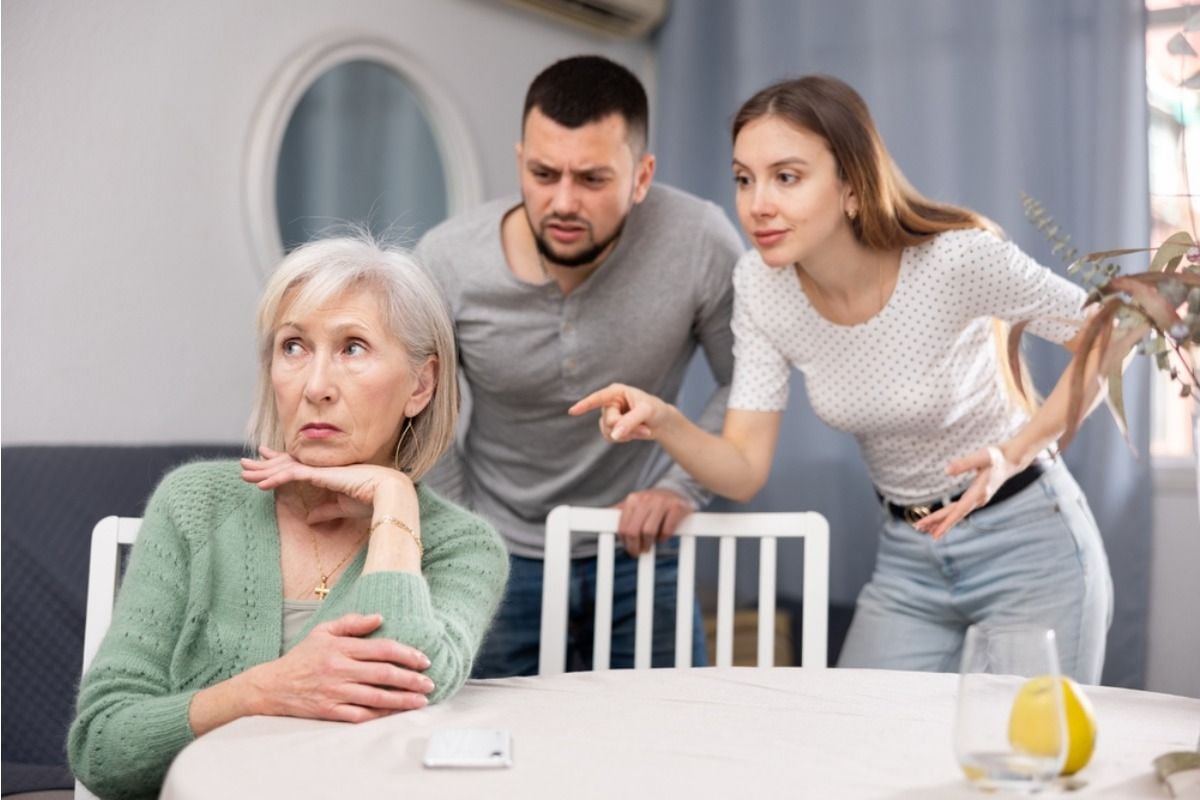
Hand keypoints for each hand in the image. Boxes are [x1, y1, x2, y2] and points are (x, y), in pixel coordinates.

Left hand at [241, 447, 413, 523]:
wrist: (389, 494)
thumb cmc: (372, 501)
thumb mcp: (342, 508)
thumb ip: (325, 511)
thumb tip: (310, 519)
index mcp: (327, 473)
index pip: (298, 465)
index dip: (279, 462)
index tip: (264, 459)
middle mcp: (321, 467)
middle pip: (286, 463)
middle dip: (264, 463)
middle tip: (244, 463)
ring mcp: (320, 468)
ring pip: (285, 467)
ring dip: (262, 471)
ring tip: (244, 473)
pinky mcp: (320, 473)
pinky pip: (291, 474)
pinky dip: (275, 478)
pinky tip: (260, 484)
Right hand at [246, 613, 432, 722]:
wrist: (271, 686)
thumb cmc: (302, 656)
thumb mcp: (323, 631)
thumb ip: (352, 623)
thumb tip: (380, 618)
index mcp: (341, 648)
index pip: (382, 649)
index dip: (407, 654)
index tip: (424, 659)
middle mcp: (340, 669)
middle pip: (384, 674)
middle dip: (411, 679)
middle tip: (430, 683)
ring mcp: (335, 692)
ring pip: (376, 697)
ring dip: (402, 699)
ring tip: (421, 700)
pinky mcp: (329, 711)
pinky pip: (360, 716)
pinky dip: (380, 716)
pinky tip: (396, 714)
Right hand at [569, 383, 671, 442]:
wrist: (662, 422)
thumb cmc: (655, 410)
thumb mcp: (646, 412)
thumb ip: (630, 421)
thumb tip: (614, 434)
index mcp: (616, 391)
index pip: (597, 398)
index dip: (584, 405)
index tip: (572, 412)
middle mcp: (609, 402)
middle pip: (608, 421)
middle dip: (626, 427)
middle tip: (643, 426)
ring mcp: (609, 415)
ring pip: (608, 431)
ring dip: (627, 434)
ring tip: (643, 429)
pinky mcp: (611, 427)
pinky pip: (610, 438)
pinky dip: (625, 438)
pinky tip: (636, 433)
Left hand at [614, 488, 693, 555]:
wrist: (676, 491)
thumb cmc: (652, 503)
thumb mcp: (635, 503)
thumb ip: (620, 511)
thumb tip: (603, 519)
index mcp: (633, 499)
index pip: (623, 526)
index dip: (624, 542)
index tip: (629, 549)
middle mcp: (647, 499)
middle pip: (634, 531)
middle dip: (634, 546)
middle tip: (638, 552)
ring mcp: (662, 502)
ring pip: (649, 531)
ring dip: (648, 543)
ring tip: (649, 546)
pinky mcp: (677, 507)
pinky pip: (667, 530)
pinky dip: (663, 538)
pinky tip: (662, 537)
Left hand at [914, 445, 1022, 538]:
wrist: (1012, 460)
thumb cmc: (997, 456)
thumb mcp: (981, 457)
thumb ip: (964, 464)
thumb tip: (946, 471)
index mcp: (979, 492)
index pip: (959, 510)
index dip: (946, 522)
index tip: (935, 533)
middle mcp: (979, 500)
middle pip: (955, 514)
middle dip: (937, 522)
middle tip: (918, 527)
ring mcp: (978, 500)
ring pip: (957, 513)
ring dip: (941, 521)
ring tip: (925, 529)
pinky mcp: (976, 497)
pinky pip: (960, 509)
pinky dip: (949, 515)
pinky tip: (941, 520)